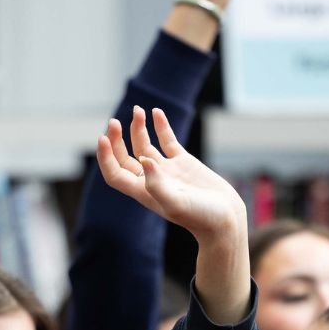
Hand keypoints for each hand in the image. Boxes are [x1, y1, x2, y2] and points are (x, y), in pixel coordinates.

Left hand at [97, 105, 244, 240]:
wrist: (225, 218)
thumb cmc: (200, 217)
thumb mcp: (177, 203)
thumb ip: (157, 184)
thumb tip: (143, 160)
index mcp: (144, 193)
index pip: (115, 174)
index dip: (106, 157)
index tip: (103, 138)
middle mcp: (151, 180)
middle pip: (124, 158)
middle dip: (117, 140)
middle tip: (114, 122)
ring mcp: (166, 170)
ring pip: (144, 146)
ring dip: (138, 129)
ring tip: (137, 111)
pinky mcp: (183, 163)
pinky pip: (167, 141)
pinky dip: (161, 126)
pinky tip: (156, 112)